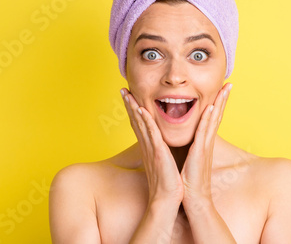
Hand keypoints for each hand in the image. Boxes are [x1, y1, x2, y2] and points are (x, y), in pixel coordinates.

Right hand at [121, 88, 183, 206]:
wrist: (167, 201)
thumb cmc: (167, 184)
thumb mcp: (162, 163)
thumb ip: (160, 151)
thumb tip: (160, 145)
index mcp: (150, 147)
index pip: (140, 124)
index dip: (133, 109)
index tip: (129, 95)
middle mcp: (148, 146)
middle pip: (136, 121)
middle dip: (129, 104)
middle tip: (123, 89)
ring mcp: (151, 149)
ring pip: (141, 124)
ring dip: (134, 108)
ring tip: (128, 94)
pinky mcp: (158, 154)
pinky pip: (151, 134)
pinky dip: (146, 122)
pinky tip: (142, 110)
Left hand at [180, 83, 232, 210]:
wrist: (193, 201)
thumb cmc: (189, 182)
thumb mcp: (189, 160)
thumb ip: (189, 148)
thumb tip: (186, 141)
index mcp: (203, 143)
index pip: (211, 119)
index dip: (217, 103)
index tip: (221, 89)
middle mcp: (207, 143)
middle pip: (217, 116)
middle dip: (222, 99)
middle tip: (228, 82)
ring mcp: (205, 148)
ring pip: (213, 121)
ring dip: (219, 103)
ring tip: (224, 88)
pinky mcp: (201, 154)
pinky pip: (205, 133)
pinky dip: (208, 120)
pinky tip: (211, 107)